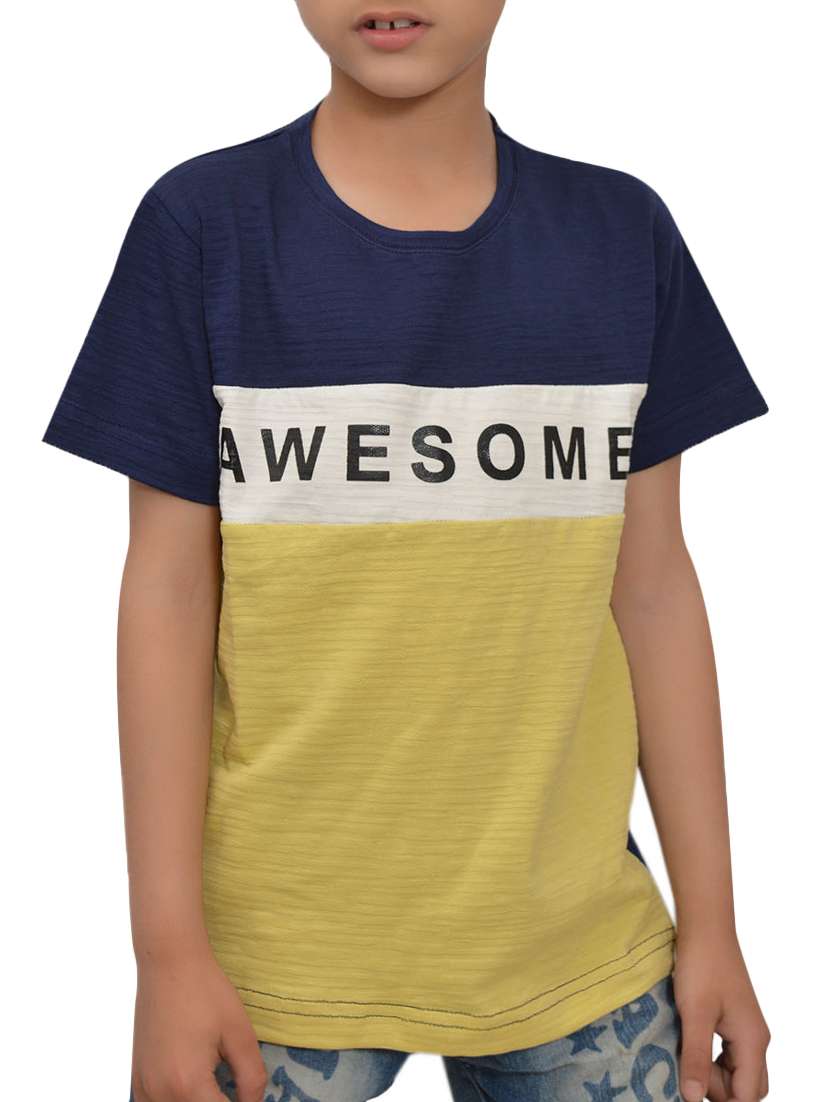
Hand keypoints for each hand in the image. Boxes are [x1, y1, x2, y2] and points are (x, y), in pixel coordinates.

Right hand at [131, 941, 266, 1101]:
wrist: (169, 964)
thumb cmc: (206, 992)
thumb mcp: (240, 1034)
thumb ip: (251, 1078)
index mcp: (189, 1085)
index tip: (250, 1096)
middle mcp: (160, 1095)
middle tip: (235, 1089)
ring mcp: (144, 1089)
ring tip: (217, 1087)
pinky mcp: (137, 1081)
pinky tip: (193, 1088)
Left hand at [673, 929, 770, 1101]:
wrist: (705, 927)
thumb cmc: (702, 965)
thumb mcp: (694, 1014)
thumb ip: (695, 1057)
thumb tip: (692, 1098)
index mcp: (752, 1042)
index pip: (747, 1095)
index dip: (722, 1101)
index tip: (693, 1094)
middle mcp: (754, 1039)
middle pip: (746, 1087)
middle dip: (719, 1090)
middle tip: (687, 1073)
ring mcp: (744, 1029)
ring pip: (736, 1070)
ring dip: (712, 1073)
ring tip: (682, 1056)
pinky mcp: (732, 1019)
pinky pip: (727, 1053)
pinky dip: (709, 1057)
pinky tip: (686, 1045)